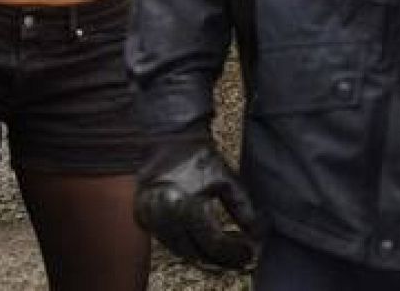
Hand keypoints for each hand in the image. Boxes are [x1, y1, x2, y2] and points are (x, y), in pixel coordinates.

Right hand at [135, 135, 261, 269]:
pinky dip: (185, 248)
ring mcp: (150, 217)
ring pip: (179, 251)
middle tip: (239, 261)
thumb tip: (258, 235)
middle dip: (220, 260)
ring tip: (224, 259)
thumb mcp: (227, 180)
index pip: (213, 241)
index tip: (249, 255)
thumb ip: (243, 208)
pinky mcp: (142, 218)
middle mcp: (164, 213)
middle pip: (195, 251)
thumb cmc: (201, 157)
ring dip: (202, 258)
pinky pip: (166, 242)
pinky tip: (202, 249)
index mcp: (187, 202)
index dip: (233, 252)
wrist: (169, 139)